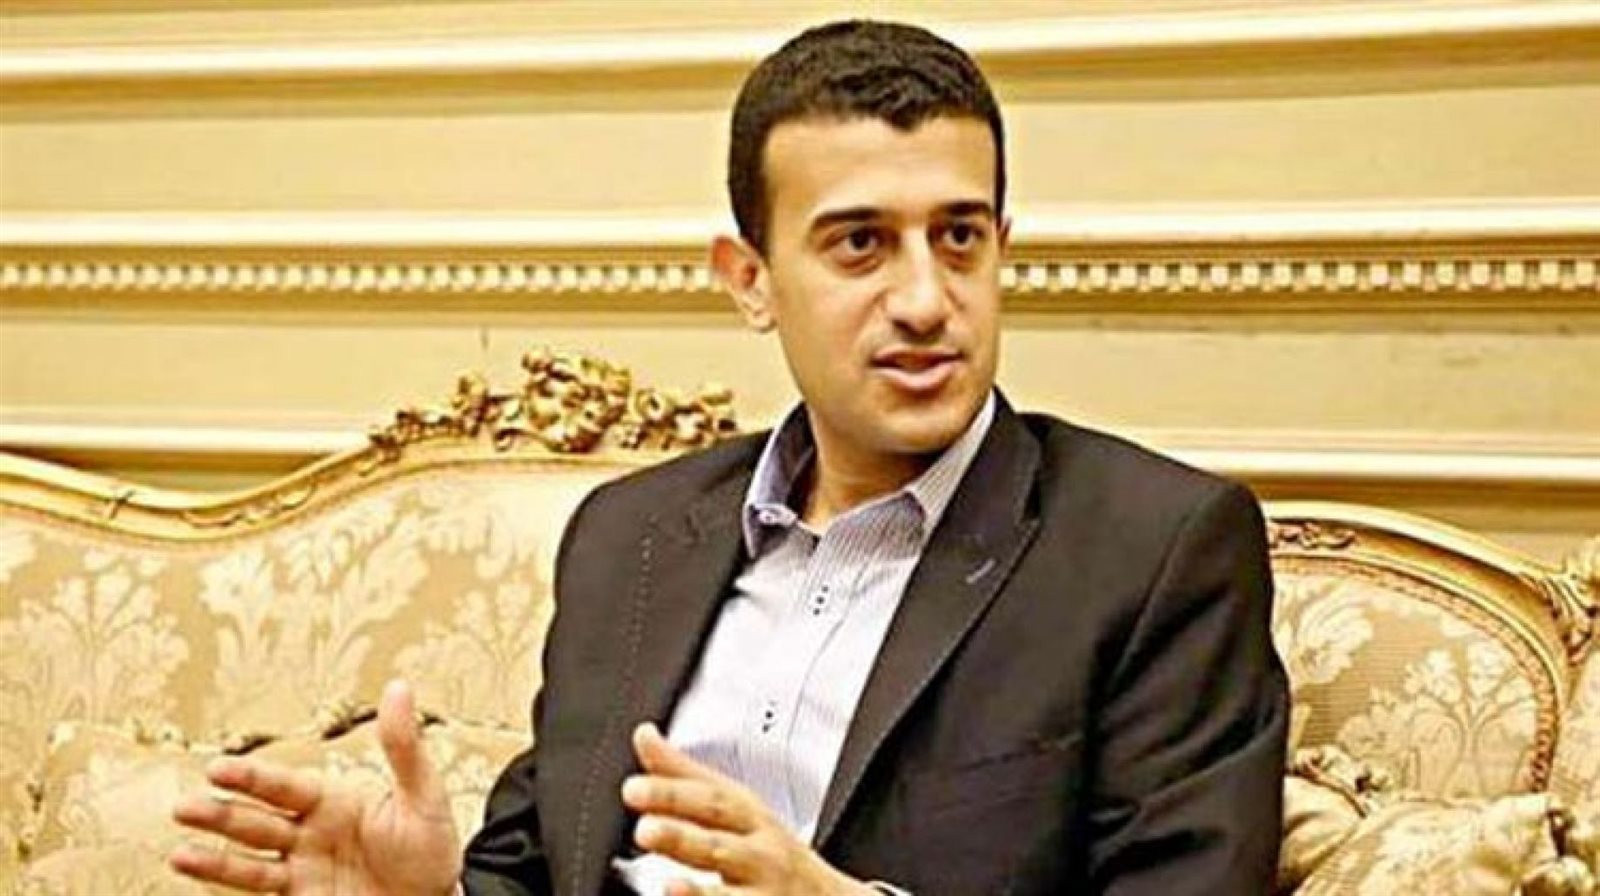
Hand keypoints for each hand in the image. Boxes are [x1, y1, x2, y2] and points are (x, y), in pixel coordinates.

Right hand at [169, 679, 462, 894]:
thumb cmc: (431, 847)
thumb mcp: (423, 795)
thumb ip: (403, 747)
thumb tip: (399, 686)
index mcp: (331, 801)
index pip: (284, 786)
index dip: (252, 778)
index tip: (218, 769)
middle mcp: (308, 834)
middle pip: (256, 823)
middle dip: (220, 815)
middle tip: (184, 807)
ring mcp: (301, 871)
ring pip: (249, 862)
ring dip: (214, 859)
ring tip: (179, 855)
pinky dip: (230, 890)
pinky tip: (200, 882)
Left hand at [621, 723, 873, 895]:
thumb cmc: (772, 852)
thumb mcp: (738, 807)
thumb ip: (684, 775)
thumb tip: (645, 736)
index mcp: (749, 819)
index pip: (710, 800)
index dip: (672, 794)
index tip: (634, 789)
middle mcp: (758, 857)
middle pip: (719, 844)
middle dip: (681, 836)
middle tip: (644, 831)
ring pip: (728, 895)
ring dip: (698, 893)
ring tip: (669, 886)